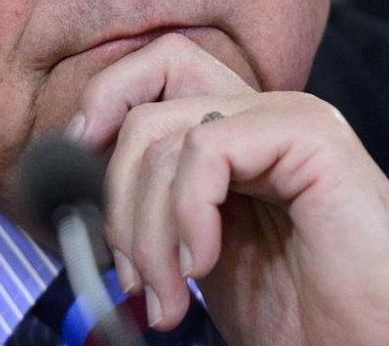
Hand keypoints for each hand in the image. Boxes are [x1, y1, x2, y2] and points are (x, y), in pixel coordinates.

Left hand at [68, 33, 388, 345]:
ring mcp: (289, 119)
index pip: (155, 73)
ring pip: (166, 130)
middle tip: (127, 268)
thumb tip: (81, 178)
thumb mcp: (200, 251)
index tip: (75, 163)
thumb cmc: (301, 314)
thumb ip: (160, 205)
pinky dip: (185, 213)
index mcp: (236, 134)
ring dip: (146, 226)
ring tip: (168, 298)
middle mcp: (262, 113)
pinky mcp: (313, 138)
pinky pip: (208, 150)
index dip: (104, 102)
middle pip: (150, 87)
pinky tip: (203, 265)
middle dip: (115, 181)